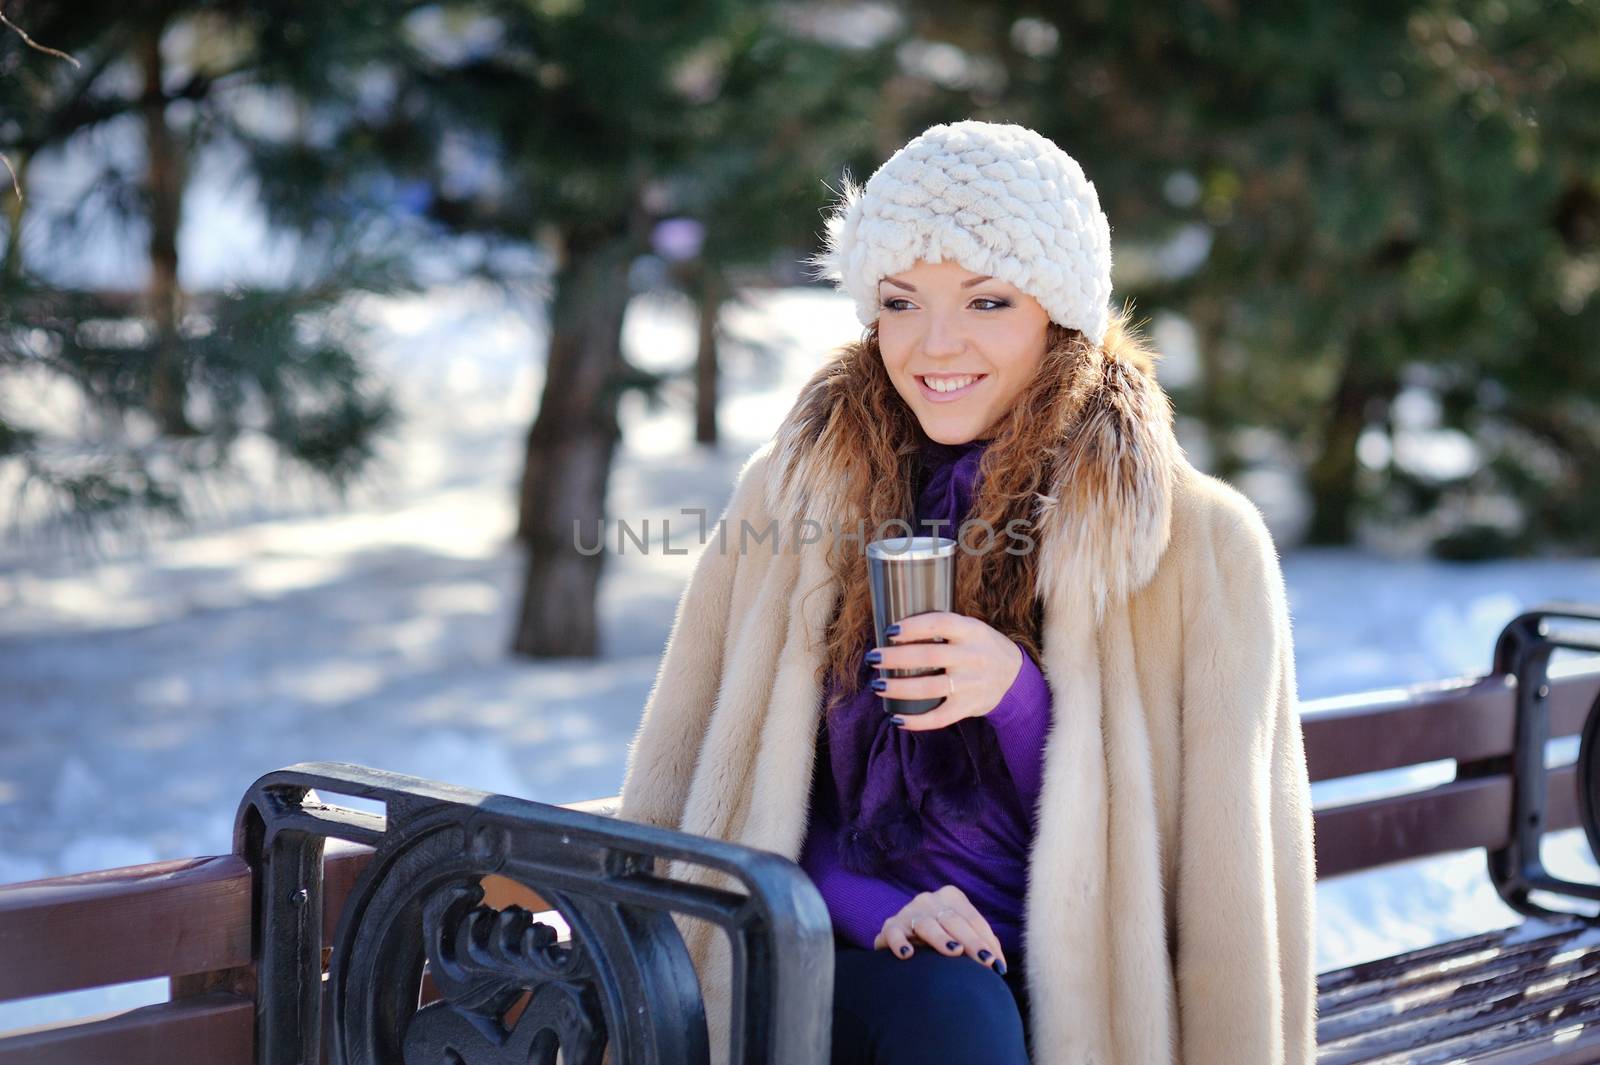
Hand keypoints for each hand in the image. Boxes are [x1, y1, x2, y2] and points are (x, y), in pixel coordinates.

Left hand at [868, 611, 1023, 730]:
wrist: (1014, 676)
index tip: (889, 630)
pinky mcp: (969, 706)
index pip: (940, 624)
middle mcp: (972, 656)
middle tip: (872, 658)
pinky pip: (940, 717)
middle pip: (929, 656)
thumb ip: (942, 628)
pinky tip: (896, 719)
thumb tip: (893, 630)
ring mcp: (971, 684)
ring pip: (930, 688)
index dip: (913, 626)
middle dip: (895, 658)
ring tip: (877, 686)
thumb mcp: (970, 629)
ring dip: (899, 688)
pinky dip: (917, 721)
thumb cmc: (979, 647)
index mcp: (971, 631)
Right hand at [872, 885, 1007, 972]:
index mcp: (951, 897)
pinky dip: (900, 942)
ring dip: (941, 938)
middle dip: (971, 941)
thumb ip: (982, 943)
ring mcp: (908, 912)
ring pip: (926, 924)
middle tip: (985, 962)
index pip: (973, 919)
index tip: (996, 965)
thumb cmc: (942, 939)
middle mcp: (929, 900)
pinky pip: (893, 933)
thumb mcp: (962, 935)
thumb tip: (999, 965)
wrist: (904, 939)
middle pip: (953, 920)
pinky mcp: (890, 927)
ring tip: (954, 952)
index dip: (986, 941)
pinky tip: (907, 954)